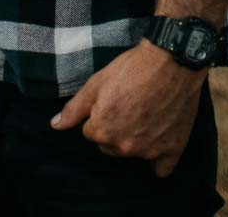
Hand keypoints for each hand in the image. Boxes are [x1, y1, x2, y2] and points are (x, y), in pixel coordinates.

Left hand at [52, 41, 204, 176]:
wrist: (172, 59)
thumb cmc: (133, 68)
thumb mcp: (97, 82)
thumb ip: (74, 108)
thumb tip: (55, 126)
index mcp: (102, 131)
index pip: (92, 132)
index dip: (100, 114)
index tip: (114, 99)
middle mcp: (123, 146)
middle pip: (111, 145)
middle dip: (116, 129)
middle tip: (129, 105)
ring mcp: (148, 150)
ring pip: (132, 152)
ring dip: (135, 140)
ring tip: (147, 113)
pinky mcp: (172, 148)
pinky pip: (162, 169)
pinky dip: (159, 160)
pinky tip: (159, 144)